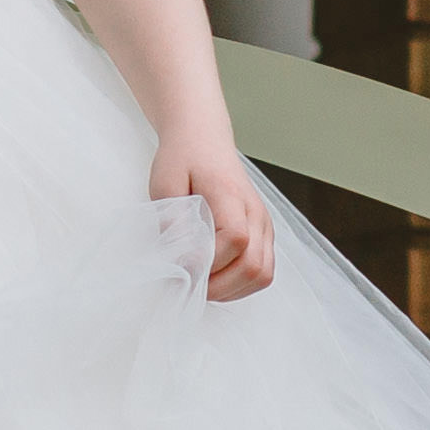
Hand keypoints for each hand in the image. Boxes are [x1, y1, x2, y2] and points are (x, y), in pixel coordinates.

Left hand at [154, 141, 275, 301]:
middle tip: (189, 285)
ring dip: (232, 290)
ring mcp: (264, 225)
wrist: (203, 139)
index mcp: (231, 195)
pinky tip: (216, 279)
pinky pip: (263, 271)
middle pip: (254, 265)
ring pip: (263, 274)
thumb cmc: (182, 159)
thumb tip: (184, 257)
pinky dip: (241, 284)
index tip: (181, 266)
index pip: (234, 239)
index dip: (209, 261)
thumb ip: (175, 219)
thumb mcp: (165, 183)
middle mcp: (256, 213)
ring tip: (202, 284)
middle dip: (219, 285)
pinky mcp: (264, 233)